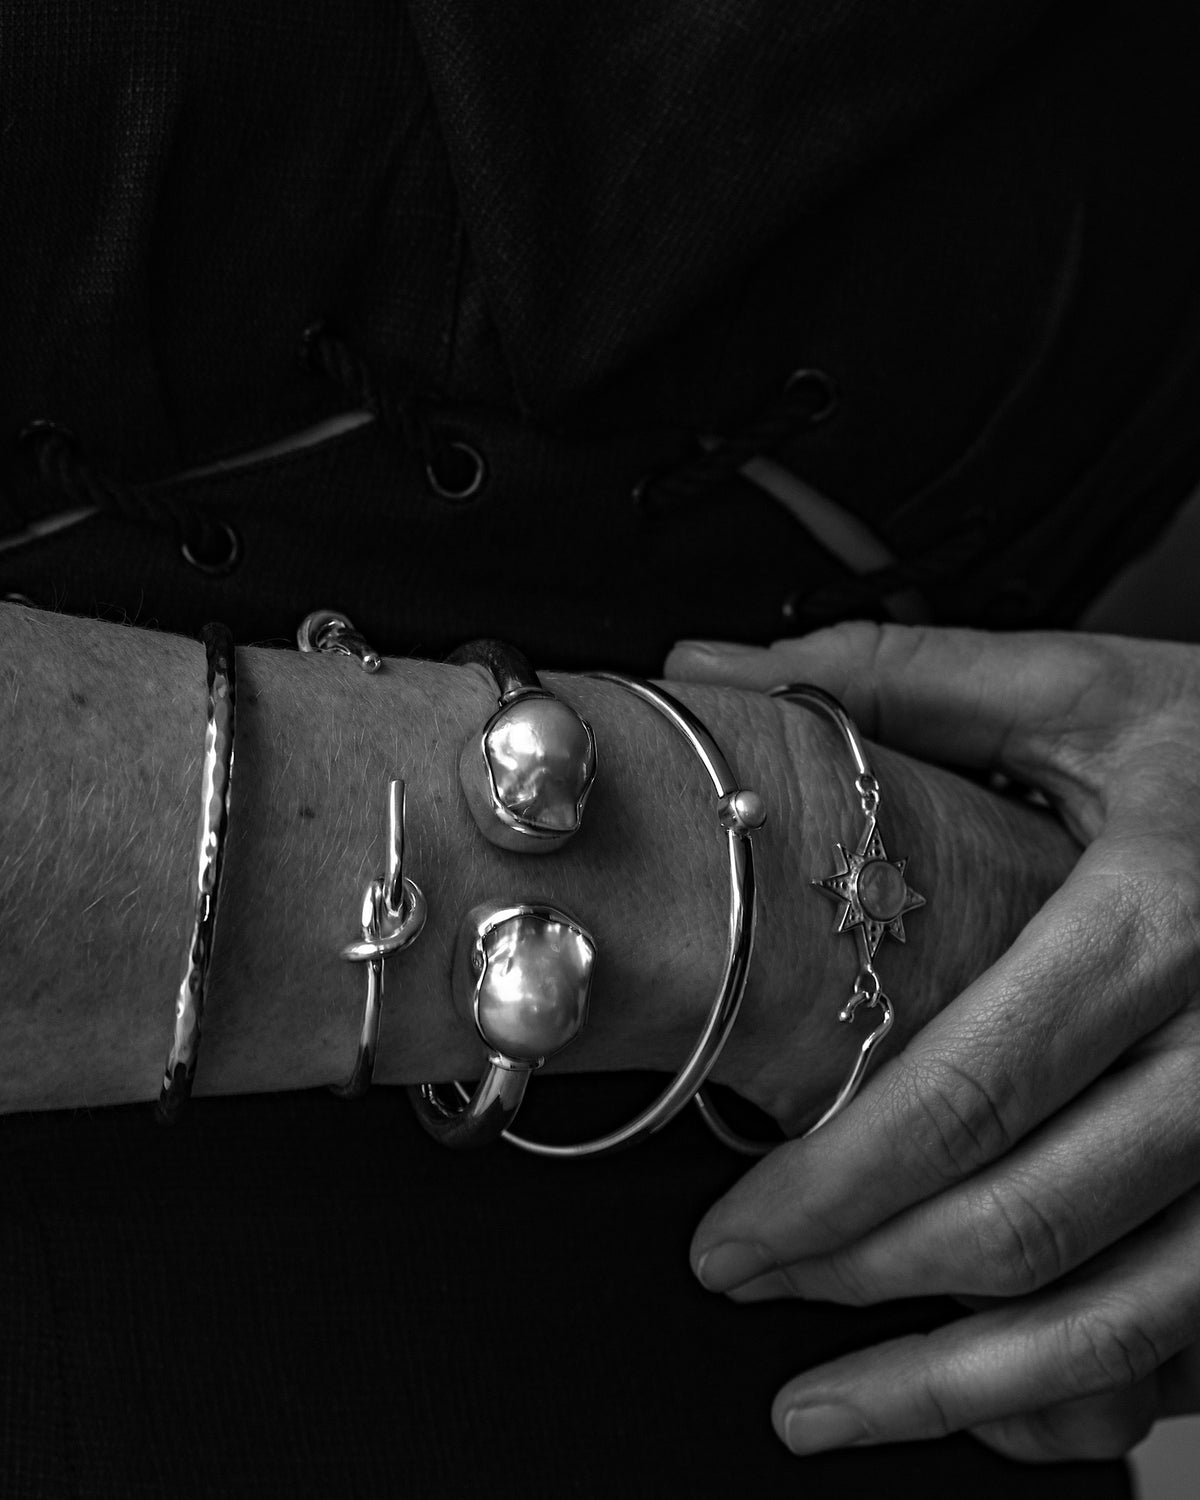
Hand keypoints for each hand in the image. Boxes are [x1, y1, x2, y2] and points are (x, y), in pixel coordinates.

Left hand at [666, 624, 1199, 1461]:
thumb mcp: (1093, 694)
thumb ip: (904, 680)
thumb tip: (714, 669)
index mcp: (1164, 918)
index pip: (970, 1089)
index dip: (836, 1185)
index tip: (730, 1234)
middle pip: (1031, 1220)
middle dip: (865, 1280)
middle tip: (742, 1286)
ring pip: (1126, 1320)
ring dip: (963, 1384)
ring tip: (828, 1405)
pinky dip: (1089, 1391)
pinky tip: (988, 1403)